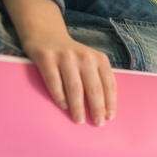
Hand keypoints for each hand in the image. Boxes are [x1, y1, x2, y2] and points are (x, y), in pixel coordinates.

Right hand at [0, 0, 116, 124]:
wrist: (47, 34)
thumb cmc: (73, 56)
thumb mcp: (91, 61)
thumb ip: (98, 78)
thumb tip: (104, 108)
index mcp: (99, 59)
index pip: (109, 84)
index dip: (110, 102)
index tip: (110, 117)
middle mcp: (85, 57)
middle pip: (94, 88)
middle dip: (97, 108)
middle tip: (98, 123)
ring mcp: (65, 57)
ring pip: (75, 88)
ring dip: (78, 107)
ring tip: (79, 120)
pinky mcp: (46, 58)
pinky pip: (54, 82)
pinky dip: (59, 96)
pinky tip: (63, 106)